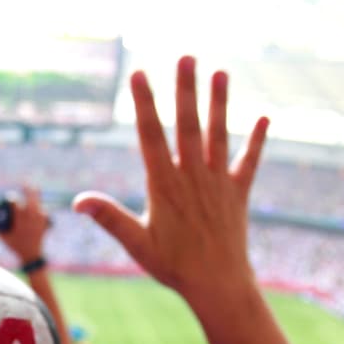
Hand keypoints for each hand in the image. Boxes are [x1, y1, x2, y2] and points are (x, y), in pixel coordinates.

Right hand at [0, 185, 47, 264]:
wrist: (31, 254)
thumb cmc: (15, 246)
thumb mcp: (3, 238)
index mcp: (19, 220)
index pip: (15, 203)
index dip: (12, 198)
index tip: (10, 197)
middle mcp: (30, 217)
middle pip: (30, 199)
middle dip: (27, 190)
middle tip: (25, 183)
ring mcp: (38, 219)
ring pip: (37, 204)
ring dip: (36, 194)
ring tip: (34, 187)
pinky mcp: (44, 222)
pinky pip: (43, 211)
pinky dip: (40, 206)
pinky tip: (39, 200)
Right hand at [73, 57, 267, 308]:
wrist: (219, 286)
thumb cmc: (173, 267)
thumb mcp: (136, 244)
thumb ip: (110, 218)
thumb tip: (78, 201)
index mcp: (165, 186)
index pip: (151, 136)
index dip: (145, 104)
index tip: (139, 75)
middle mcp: (193, 177)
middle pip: (187, 125)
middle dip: (186, 90)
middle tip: (186, 57)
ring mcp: (218, 183)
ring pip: (218, 135)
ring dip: (219, 103)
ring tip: (221, 72)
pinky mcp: (238, 193)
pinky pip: (248, 162)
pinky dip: (257, 140)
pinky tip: (265, 117)